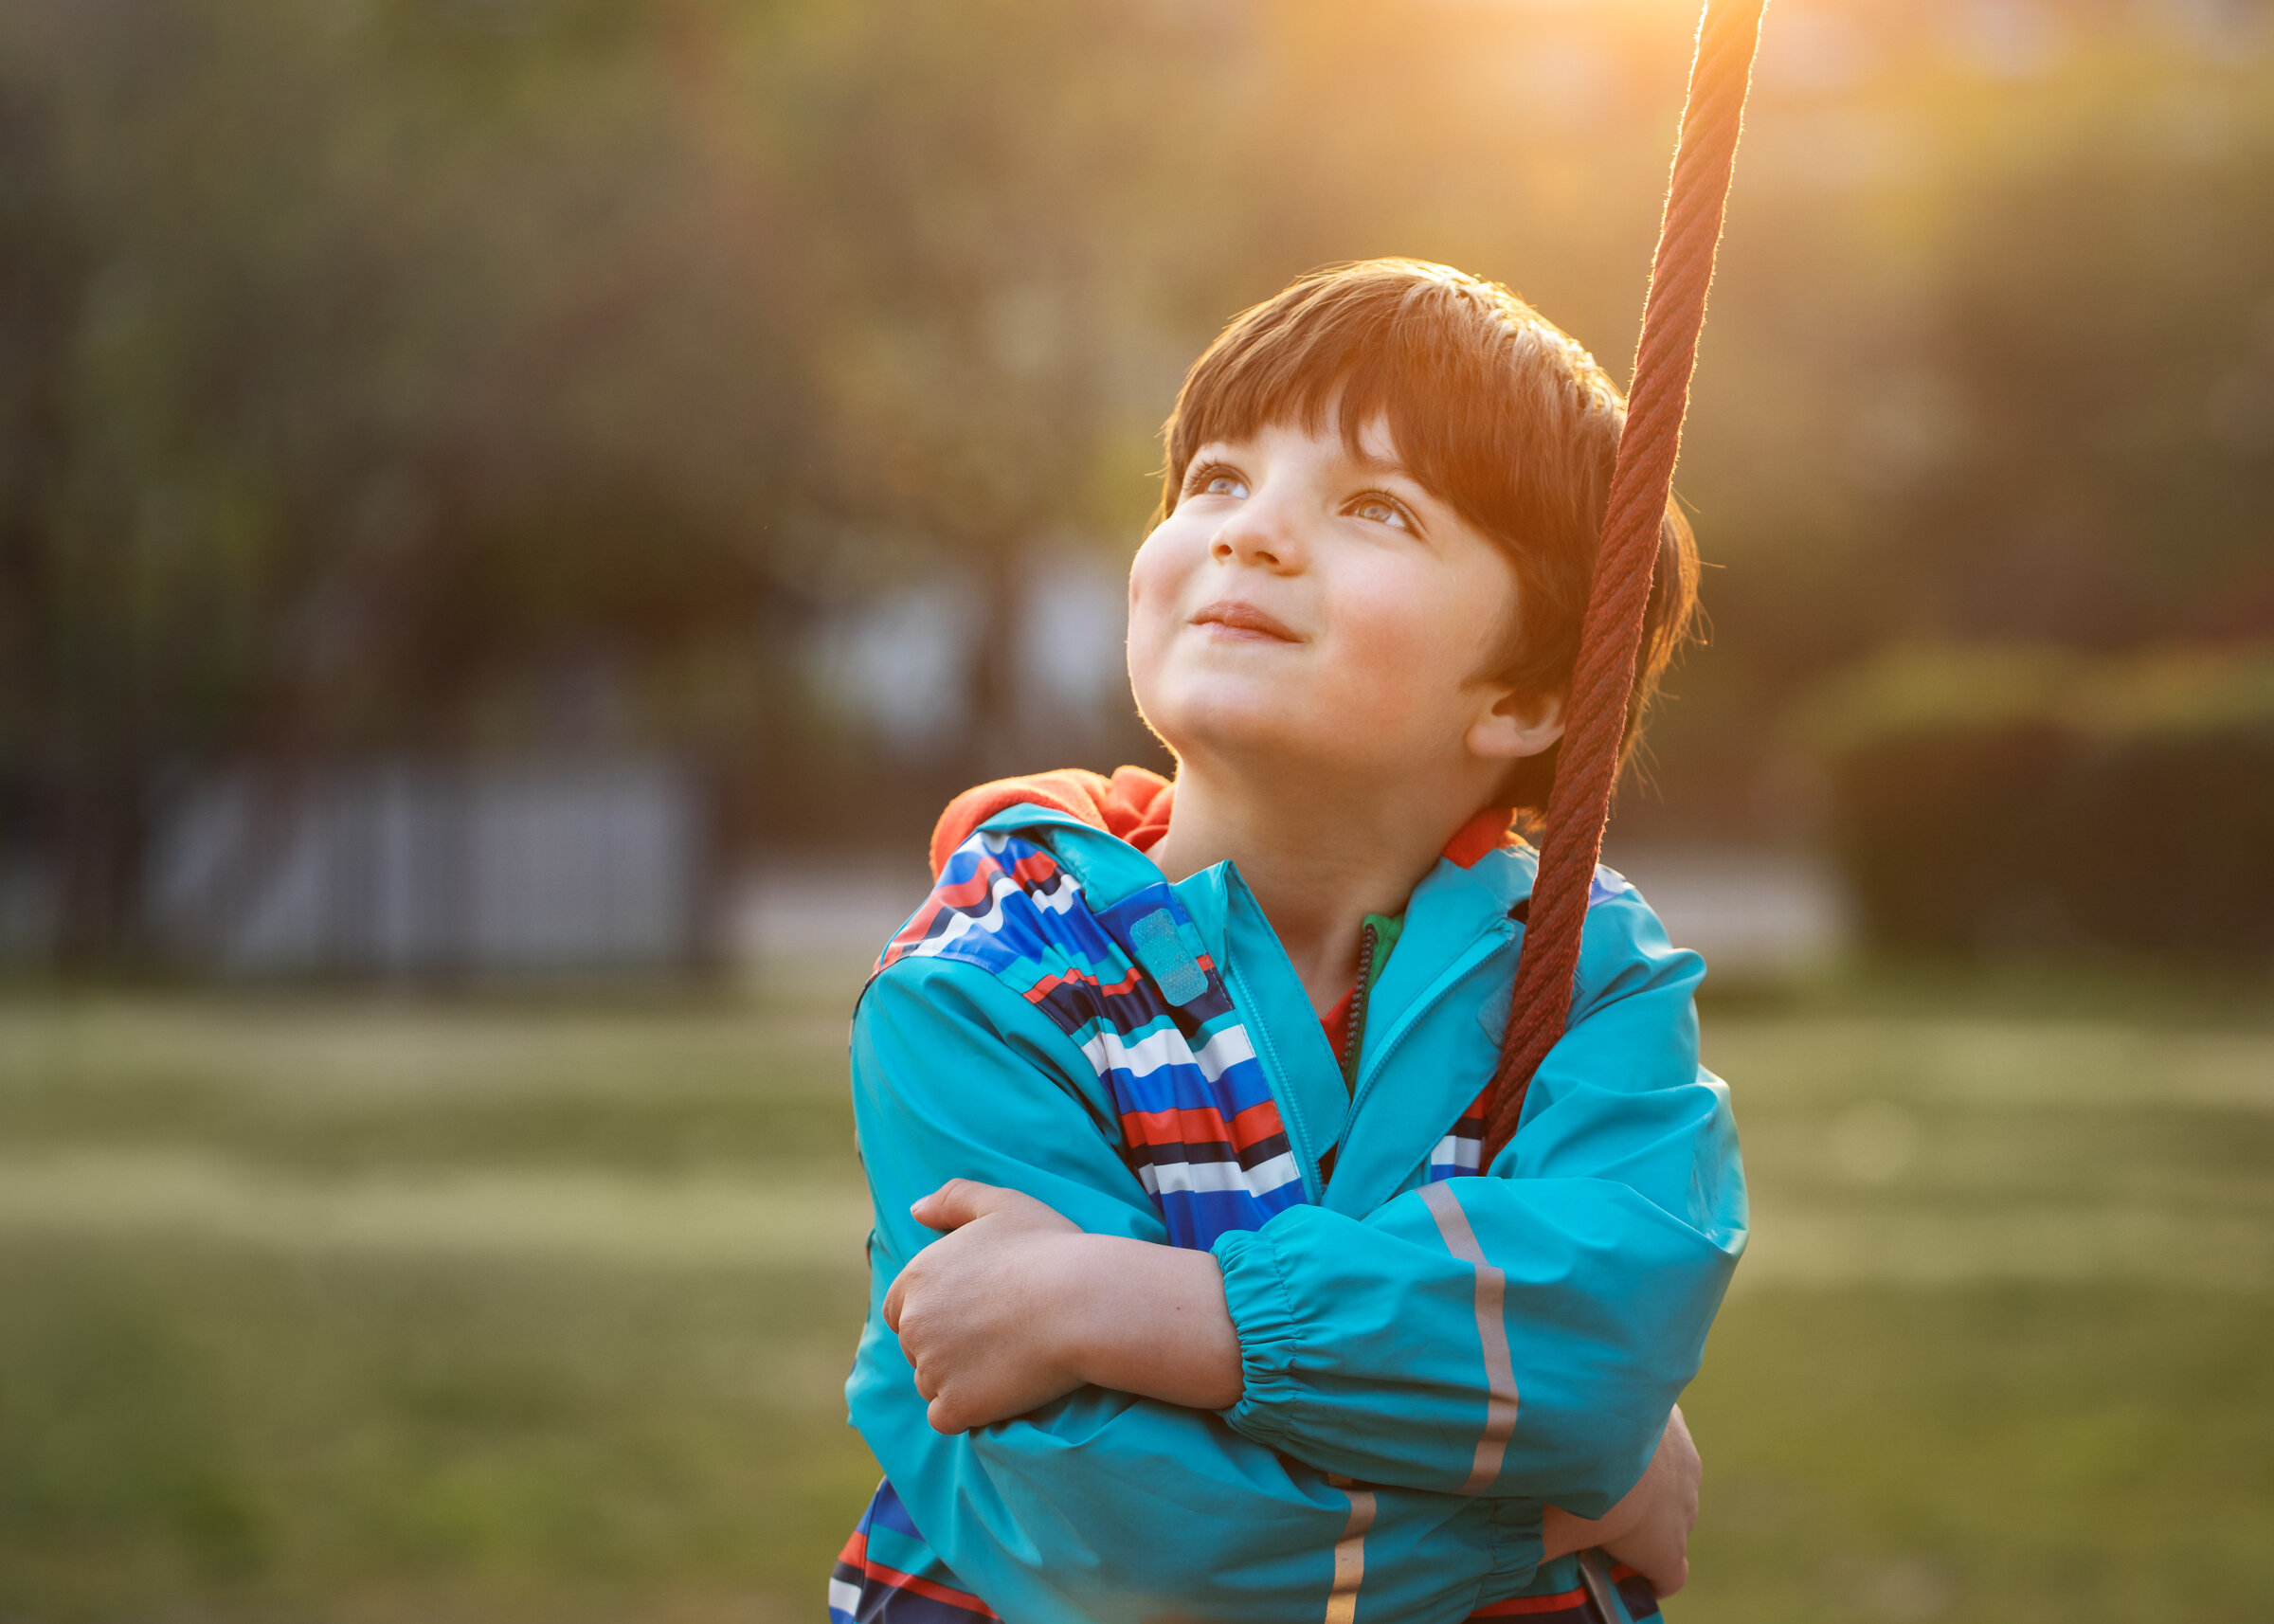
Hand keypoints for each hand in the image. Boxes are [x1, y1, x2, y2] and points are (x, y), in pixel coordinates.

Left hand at [882, 1179, 1088, 1433]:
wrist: (1082, 1302)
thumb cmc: (1048, 1249)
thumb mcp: (1002, 1204)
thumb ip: (953, 1198)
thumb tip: (915, 1210)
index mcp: (917, 1277)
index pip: (900, 1310)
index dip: (936, 1314)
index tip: (975, 1314)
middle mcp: (913, 1324)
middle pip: (916, 1349)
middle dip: (946, 1347)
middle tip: (998, 1337)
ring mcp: (932, 1369)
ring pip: (932, 1385)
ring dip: (958, 1380)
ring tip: (1006, 1361)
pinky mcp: (956, 1406)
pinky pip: (947, 1418)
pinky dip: (969, 1410)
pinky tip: (1003, 1389)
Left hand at [1540, 1404, 1699, 1596]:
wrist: (1600, 1409)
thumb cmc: (1580, 1484)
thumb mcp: (1549, 1532)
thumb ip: (1537, 1554)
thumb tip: (1511, 1566)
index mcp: (1663, 1546)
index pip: (1668, 1579)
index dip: (1644, 1579)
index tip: (1617, 1570)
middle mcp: (1685, 1509)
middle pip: (1666, 1529)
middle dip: (1636, 1527)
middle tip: (1592, 1515)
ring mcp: (1686, 1463)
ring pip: (1668, 1482)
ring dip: (1641, 1482)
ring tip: (1597, 1467)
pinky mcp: (1677, 1422)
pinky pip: (1662, 1440)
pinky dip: (1641, 1440)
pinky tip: (1604, 1428)